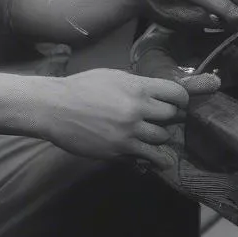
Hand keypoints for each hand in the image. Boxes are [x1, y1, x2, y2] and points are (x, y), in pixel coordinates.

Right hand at [46, 68, 198, 169]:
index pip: (175, 93)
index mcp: (137, 87)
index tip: (180, 104)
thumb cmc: (82, 88)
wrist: (56, 108)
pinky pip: (146, 157)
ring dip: (159, 137)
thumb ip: (136, 85)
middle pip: (171, 117)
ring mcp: (129, 131)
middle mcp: (137, 109)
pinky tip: (156, 159)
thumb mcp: (113, 77)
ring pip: (161, 138)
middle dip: (170, 118)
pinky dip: (154, 159)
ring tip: (154, 136)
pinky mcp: (119, 150)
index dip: (181, 100)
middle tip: (165, 120)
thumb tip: (154, 93)